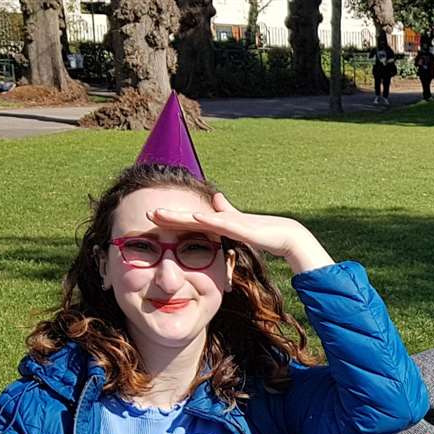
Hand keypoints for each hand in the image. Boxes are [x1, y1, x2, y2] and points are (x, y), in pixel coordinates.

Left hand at [151, 192, 334, 275]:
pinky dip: (206, 220)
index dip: (172, 219)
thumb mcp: (240, 226)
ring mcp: (230, 222)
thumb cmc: (265, 233)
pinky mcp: (241, 226)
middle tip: (146, 213)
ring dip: (179, 217)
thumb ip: (227, 213)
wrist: (287, 235)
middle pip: (189, 218)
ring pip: (199, 219)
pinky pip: (220, 224)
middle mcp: (221, 219)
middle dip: (168, 216)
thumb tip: (216, 198)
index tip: (152, 218)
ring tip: (159, 215)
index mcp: (219, 223)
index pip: (191, 222)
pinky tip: (193, 218)